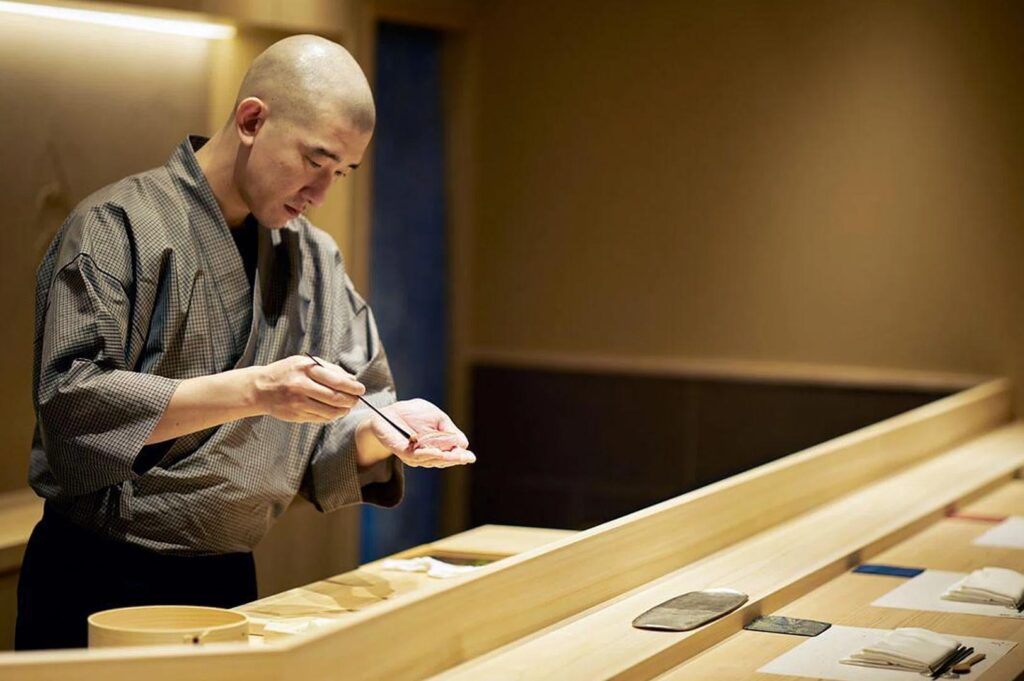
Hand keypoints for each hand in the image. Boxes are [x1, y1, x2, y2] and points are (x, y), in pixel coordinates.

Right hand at [252, 354, 364, 422]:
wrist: (261, 389)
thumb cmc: (287, 373)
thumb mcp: (305, 363)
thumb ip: (329, 369)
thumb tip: (352, 379)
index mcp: (305, 370)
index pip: (336, 380)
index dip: (352, 387)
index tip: (360, 389)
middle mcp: (301, 386)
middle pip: (335, 398)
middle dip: (351, 400)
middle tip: (356, 399)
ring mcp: (298, 403)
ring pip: (330, 411)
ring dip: (343, 410)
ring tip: (348, 406)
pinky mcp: (297, 416)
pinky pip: (321, 419)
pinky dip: (332, 416)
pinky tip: (335, 412)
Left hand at [359, 398, 475, 468]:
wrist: (390, 411)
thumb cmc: (414, 414)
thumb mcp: (437, 418)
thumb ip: (449, 431)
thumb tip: (463, 444)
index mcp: (439, 446)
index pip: (452, 455)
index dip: (461, 456)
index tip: (470, 457)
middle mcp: (428, 454)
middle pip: (443, 460)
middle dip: (455, 459)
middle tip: (465, 457)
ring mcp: (415, 455)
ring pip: (432, 459)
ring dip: (443, 457)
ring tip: (453, 455)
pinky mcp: (402, 452)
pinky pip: (415, 456)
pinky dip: (426, 454)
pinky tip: (435, 451)